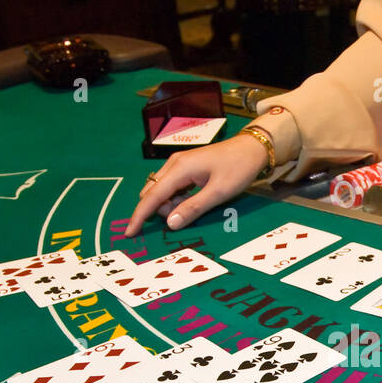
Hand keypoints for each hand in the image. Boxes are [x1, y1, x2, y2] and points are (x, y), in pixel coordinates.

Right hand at [126, 134, 267, 236]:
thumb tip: (169, 224)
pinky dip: (177, 198)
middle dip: (161, 210)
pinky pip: (171, 187)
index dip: (139, 216)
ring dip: (171, 204)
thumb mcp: (218, 193)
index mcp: (179, 168)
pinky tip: (195, 199)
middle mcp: (174, 164)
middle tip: (188, 214)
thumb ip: (193, 208)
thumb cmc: (238, 168)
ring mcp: (178, 164)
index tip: (130, 233)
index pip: (151, 196)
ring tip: (198, 203)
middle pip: (153, 193)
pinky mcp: (185, 167)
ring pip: (161, 191)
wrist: (252, 148)